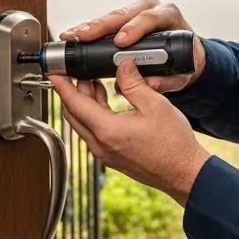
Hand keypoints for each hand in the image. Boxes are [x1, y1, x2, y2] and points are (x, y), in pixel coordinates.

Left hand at [49, 58, 211, 205]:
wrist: (183, 173)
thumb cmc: (173, 145)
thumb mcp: (155, 105)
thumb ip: (133, 83)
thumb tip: (122, 65)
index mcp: (107, 130)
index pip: (74, 103)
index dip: (62, 84)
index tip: (55, 72)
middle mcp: (100, 145)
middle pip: (73, 114)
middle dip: (72, 92)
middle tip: (77, 74)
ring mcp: (105, 154)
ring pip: (83, 124)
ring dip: (85, 103)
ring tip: (94, 84)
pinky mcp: (112, 157)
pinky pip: (94, 133)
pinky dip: (94, 116)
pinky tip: (106, 104)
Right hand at [59, 0, 205, 93]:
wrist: (184, 56)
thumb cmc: (184, 61)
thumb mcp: (181, 73)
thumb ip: (168, 80)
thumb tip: (150, 85)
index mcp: (169, 16)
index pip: (150, 18)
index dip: (134, 28)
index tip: (120, 41)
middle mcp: (151, 8)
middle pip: (124, 14)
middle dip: (102, 26)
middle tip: (85, 36)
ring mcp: (136, 11)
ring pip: (111, 16)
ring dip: (90, 27)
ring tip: (72, 36)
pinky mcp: (124, 19)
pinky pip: (105, 23)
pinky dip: (89, 30)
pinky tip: (75, 36)